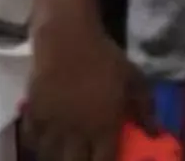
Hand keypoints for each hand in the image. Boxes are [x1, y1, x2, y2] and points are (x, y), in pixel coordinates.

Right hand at [22, 25, 151, 160]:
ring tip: (62, 152)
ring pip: (50, 154)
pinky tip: (42, 140)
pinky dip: (35, 142)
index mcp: (104, 127)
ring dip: (56, 155)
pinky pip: (31, 136)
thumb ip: (145, 109)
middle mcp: (77, 131)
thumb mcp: (134, 80)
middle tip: (82, 156)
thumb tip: (153, 132)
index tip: (104, 160)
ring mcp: (53, 122)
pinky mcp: (34, 110)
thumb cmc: (104, 57)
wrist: (67, 36)